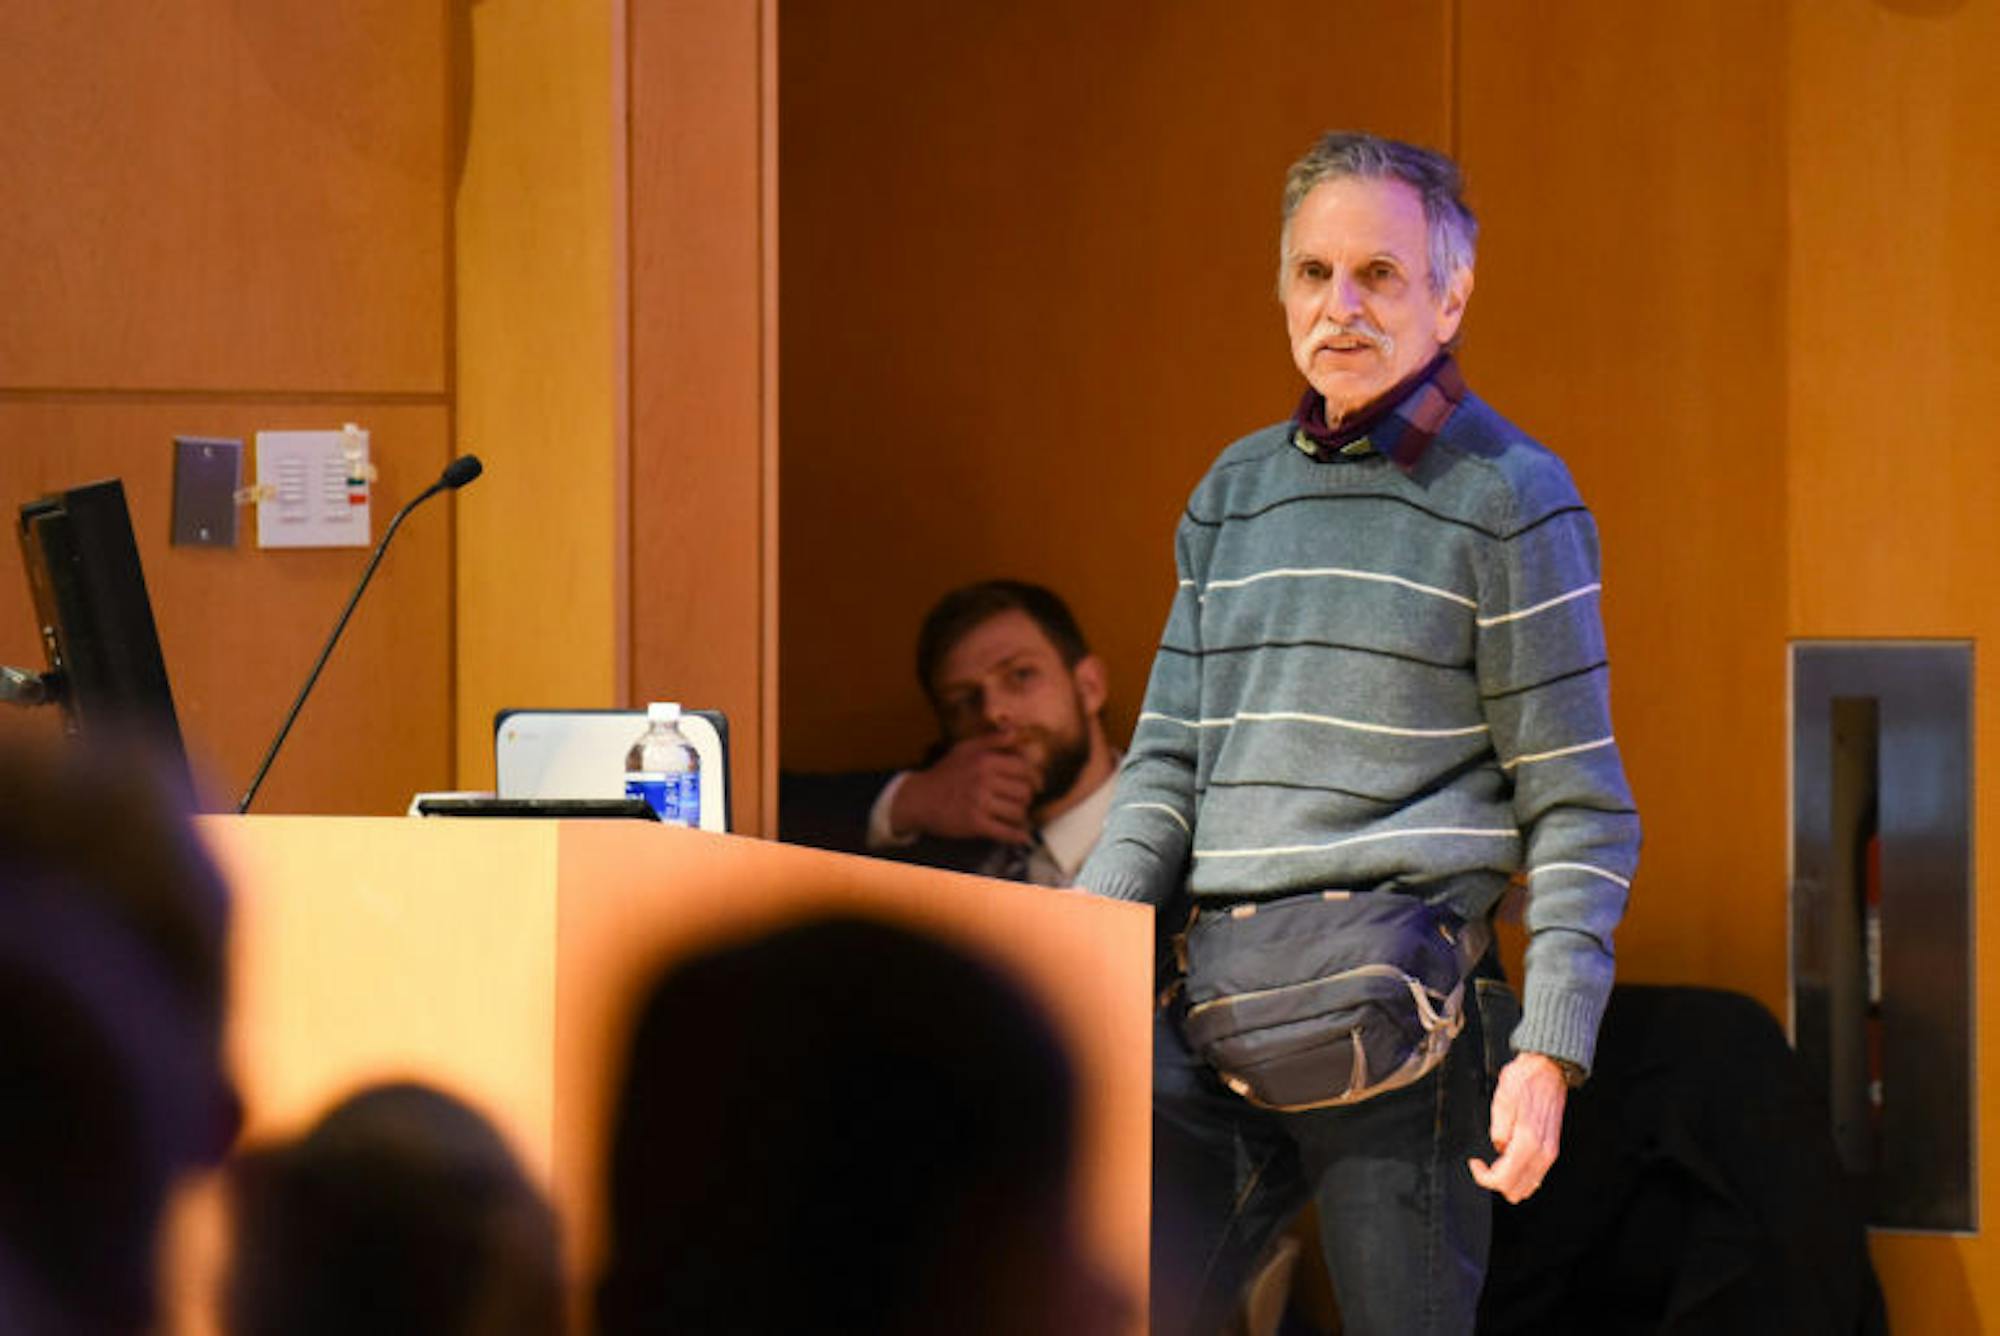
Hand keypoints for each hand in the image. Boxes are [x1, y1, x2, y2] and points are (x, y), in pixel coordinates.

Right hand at [888, 732, 1042, 844]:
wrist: (918, 798)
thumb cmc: (944, 773)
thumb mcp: (966, 748)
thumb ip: (993, 739)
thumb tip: (1016, 731)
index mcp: (985, 760)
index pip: (1024, 769)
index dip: (1033, 778)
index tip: (1034, 785)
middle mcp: (984, 780)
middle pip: (1024, 791)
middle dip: (1026, 798)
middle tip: (1021, 801)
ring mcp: (979, 803)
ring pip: (1018, 812)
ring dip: (1020, 816)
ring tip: (1016, 815)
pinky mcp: (974, 824)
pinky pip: (1005, 832)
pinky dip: (1017, 836)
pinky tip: (1022, 836)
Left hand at [1468, 1052, 1566, 1203]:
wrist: (1547, 1069)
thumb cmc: (1525, 1080)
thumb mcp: (1502, 1099)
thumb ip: (1498, 1128)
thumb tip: (1498, 1147)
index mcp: (1528, 1141)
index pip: (1504, 1180)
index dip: (1484, 1177)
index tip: (1475, 1163)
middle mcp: (1543, 1152)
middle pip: (1517, 1190)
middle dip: (1497, 1181)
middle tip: (1486, 1162)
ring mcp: (1550, 1152)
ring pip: (1528, 1187)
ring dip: (1510, 1179)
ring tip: (1498, 1158)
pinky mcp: (1552, 1148)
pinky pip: (1536, 1175)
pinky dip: (1521, 1174)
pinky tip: (1510, 1156)